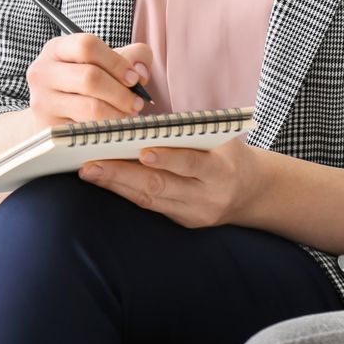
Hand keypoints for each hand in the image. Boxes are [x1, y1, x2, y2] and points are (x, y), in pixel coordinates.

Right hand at [26, 33, 152, 128]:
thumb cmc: (81, 83)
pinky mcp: (48, 127)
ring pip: (90, 107)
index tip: (134, 78)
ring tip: (128, 115)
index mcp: (56, 49)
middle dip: (121, 93)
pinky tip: (113, 127)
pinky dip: (106, 130)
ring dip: (118, 114)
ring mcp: (42, 101)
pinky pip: (86, 130)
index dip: (116, 62)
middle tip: (137, 103)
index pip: (87, 46)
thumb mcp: (100, 63)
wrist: (50, 111)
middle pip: (90, 77)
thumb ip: (130, 57)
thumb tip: (140, 71)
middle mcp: (43, 72)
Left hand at [78, 135, 266, 229]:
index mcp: (221, 169)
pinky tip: (105, 181)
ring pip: (150, 200)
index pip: (192, 164)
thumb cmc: (227, 151)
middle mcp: (208, 196)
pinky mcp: (184, 222)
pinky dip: (126, 193)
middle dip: (123, 175)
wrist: (253, 190)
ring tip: (89, 172)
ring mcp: (195, 214)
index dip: (168, 158)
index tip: (141, 150)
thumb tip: (142, 121)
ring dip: (116, 185)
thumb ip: (188, 131)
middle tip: (91, 164)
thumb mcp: (219, 136)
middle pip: (161, 186)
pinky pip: (151, 207)